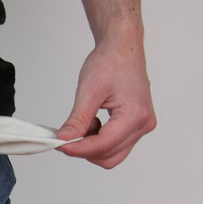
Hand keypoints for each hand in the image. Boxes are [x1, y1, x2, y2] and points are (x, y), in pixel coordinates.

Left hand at [56, 36, 156, 168]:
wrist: (122, 48)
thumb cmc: (110, 63)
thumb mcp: (89, 91)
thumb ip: (78, 119)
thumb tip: (65, 139)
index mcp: (135, 115)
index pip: (102, 145)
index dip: (78, 149)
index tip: (59, 145)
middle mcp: (143, 124)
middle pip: (108, 155)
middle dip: (84, 149)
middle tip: (65, 136)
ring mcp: (143, 126)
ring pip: (112, 154)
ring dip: (92, 146)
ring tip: (82, 124)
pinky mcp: (137, 125)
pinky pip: (116, 145)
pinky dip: (99, 141)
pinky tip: (92, 123)